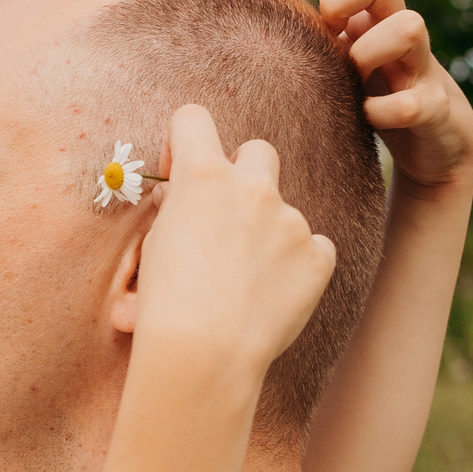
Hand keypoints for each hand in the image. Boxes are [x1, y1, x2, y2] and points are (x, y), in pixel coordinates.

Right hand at [135, 105, 336, 373]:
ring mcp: (291, 220)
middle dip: (243, 175)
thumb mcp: (154, 247)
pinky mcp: (318, 255)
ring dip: (267, 232)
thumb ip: (176, 211)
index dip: (184, 141)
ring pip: (284, 210)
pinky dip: (295, 267)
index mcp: (202, 176)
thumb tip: (182, 203)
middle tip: (226, 219)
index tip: (179, 173)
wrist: (204, 353)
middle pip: (257, 151)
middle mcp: (252, 187)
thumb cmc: (165, 305)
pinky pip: (313, 248)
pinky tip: (272, 296)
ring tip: (243, 281)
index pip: (193, 119)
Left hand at [269, 0, 472, 195]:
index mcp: (365, 11)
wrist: (433, 140)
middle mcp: (394, 26)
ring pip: (410, 25)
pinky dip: (386, 111)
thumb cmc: (366, 94)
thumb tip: (231, 24)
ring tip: (351, 78)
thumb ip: (299, 37)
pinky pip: (415, 101)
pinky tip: (366, 117)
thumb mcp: (331, 57)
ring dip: (369, 50)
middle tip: (326, 33)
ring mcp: (418, 65)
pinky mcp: (434, 108)